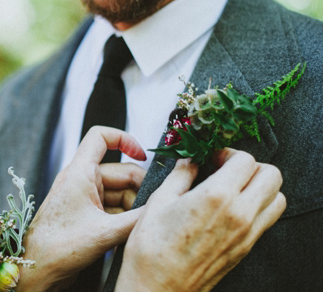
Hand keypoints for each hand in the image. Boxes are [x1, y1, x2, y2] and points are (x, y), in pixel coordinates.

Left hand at [16, 126, 146, 291]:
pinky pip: (113, 208)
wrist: (38, 269)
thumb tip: (161, 210)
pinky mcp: (87, 215)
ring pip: (119, 192)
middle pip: (120, 172)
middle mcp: (81, 180)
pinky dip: (124, 217)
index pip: (100, 137)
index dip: (124, 139)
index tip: (143, 155)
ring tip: (143, 225)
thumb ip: (137, 220)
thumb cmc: (57, 247)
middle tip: (155, 208)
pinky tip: (132, 233)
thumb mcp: (105, 233)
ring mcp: (84, 198)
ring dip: (133, 207)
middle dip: (139, 189)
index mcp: (79, 172)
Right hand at [117, 149, 285, 291]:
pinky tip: (231, 207)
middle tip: (226, 168)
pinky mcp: (246, 248)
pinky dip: (258, 206)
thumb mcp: (159, 201)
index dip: (228, 152)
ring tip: (233, 187)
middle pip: (271, 176)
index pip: (244, 160)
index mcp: (216, 197)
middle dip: (251, 165)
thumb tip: (188, 161)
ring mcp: (247, 233)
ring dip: (260, 186)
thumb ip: (179, 175)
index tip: (212, 157)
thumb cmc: (152, 250)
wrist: (158, 288)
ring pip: (277, 198)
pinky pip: (267, 219)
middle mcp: (239, 214)